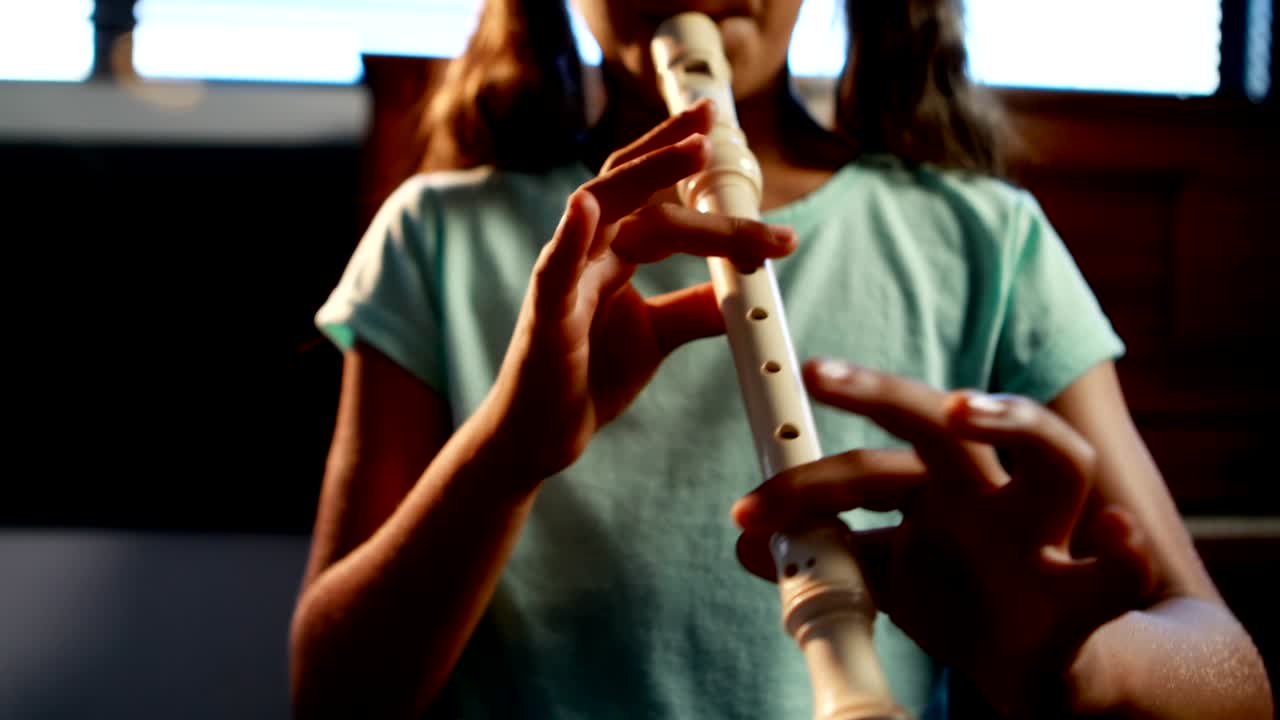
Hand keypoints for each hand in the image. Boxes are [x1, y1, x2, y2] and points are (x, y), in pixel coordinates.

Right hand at [484, 99, 796, 485]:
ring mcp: (562, 280)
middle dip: (671, 150)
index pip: (651, 194)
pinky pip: (554, 270)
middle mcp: (585, 254)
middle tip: (714, 122)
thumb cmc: (588, 378)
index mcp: (612, 253)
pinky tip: (585, 208)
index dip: (681, 160)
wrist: (540, 437)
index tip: (720, 127)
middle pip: (630, 187)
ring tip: (690, 148)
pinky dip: (569, 239)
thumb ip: (694, 307)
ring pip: (600, 211)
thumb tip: (745, 290)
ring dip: (644, 176)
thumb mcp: (657, 336)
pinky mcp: (544, 317)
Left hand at [731, 358, 1155, 717]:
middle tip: (817, 373)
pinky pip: (1118, 575)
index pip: (866, 468)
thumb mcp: (885, 574)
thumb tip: (747, 544)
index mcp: (935, 487)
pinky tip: (1116, 540)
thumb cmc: (961, 595)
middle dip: (882, 390)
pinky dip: (1122, 559)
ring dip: (1014, 421)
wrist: (1038, 663)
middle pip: (944, 423)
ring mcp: (1041, 537)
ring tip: (959, 408)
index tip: (746, 511)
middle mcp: (989, 494)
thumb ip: (827, 554)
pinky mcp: (1083, 598)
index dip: (804, 486)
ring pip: (1057, 458)